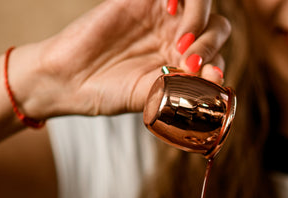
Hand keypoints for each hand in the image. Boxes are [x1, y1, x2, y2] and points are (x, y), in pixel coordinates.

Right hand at [19, 0, 230, 117]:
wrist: (69, 78)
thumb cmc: (109, 92)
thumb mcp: (152, 97)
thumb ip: (183, 89)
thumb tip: (215, 80)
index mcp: (186, 66)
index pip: (218, 58)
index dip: (218, 65)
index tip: (208, 77)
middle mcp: (179, 39)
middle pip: (216, 29)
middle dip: (209, 44)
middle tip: (188, 61)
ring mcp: (163, 18)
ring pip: (201, 5)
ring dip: (199, 20)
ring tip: (180, 41)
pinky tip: (169, 9)